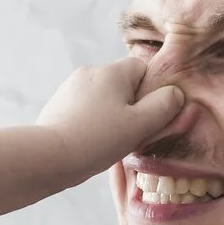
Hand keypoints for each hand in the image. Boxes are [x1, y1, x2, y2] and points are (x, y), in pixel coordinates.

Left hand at [36, 60, 184, 176]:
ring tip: (106, 139)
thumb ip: (164, 106)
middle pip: (122, 83)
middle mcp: (90, 72)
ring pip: (102, 96)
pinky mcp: (57, 104)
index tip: (145, 116)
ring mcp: (70, 87)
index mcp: (112, 71)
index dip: (149, 92)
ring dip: (109, 113)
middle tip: (127, 132)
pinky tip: (88, 140)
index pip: (142, 68)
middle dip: (129, 105)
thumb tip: (174, 93)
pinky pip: (84, 107)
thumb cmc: (97, 140)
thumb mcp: (140, 125)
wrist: (48, 156)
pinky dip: (90, 121)